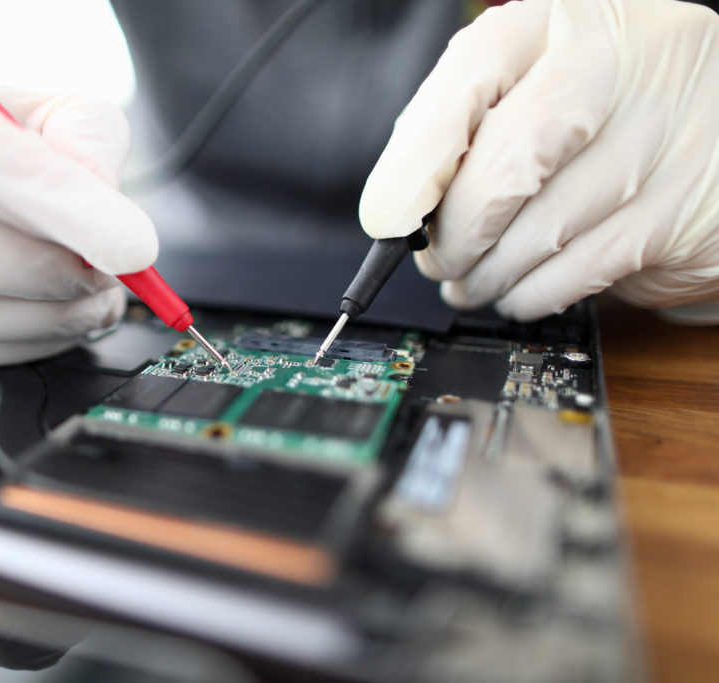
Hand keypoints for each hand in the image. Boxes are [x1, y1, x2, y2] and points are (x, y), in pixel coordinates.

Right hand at [0, 52, 156, 366]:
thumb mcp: (42, 102)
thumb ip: (84, 138)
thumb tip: (106, 213)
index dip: (45, 198)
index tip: (131, 242)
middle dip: (53, 268)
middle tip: (113, 270)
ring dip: (49, 314)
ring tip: (97, 294)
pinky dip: (26, 341)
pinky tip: (58, 316)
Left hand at [359, 0, 718, 323]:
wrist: (715, 136)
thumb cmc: (598, 117)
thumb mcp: (532, 91)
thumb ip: (467, 130)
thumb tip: (398, 210)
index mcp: (567, 22)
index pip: (476, 69)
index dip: (420, 153)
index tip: (388, 215)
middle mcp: (630, 61)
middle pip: (509, 164)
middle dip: (456, 234)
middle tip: (436, 260)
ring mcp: (670, 134)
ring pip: (542, 231)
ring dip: (488, 276)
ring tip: (473, 282)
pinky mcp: (688, 209)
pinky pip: (583, 270)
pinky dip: (533, 293)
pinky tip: (521, 289)